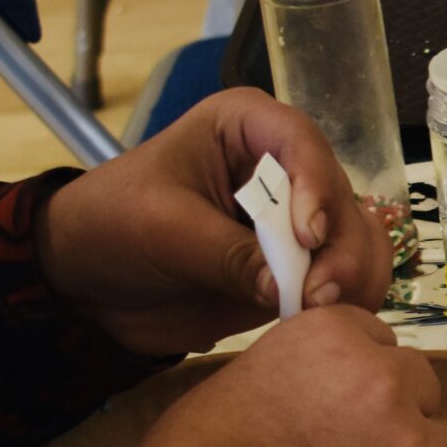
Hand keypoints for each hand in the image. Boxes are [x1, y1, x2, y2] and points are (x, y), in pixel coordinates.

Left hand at [38, 89, 392, 357]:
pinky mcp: (301, 268)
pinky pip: (349, 277)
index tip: (306, 236)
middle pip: (342, 199)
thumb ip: (227, 255)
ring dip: (352, 277)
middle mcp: (284, 167)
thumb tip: (288, 290)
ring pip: (358, 240)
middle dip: (339, 249)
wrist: (88, 284)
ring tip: (317, 309)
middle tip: (316, 294)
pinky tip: (323, 318)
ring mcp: (297, 221)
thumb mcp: (162, 230)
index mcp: (247, 128)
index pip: (302, 143)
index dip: (316, 186)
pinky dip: (349, 298)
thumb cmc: (111, 227)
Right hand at [135, 307, 446, 446]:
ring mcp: (409, 441)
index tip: (340, 397)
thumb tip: (325, 391)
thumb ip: (303, 373)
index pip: (376, 336)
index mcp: (333, 335)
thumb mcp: (243, 379)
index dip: (359, 369)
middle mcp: (382, 377)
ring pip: (438, 444)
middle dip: (395, 410)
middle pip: (419, 383)